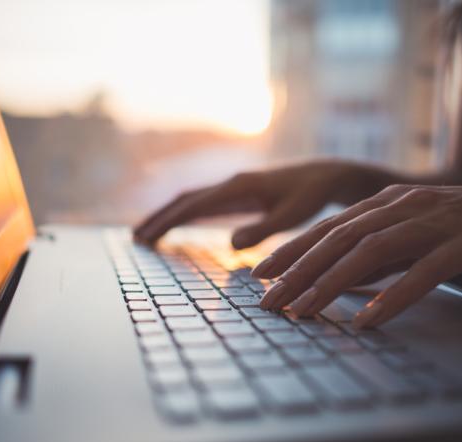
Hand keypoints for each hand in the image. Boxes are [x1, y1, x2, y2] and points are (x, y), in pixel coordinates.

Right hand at [134, 159, 384, 248]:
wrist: (325, 176)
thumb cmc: (312, 196)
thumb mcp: (292, 215)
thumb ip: (263, 229)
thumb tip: (231, 244)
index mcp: (239, 187)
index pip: (194, 205)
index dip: (168, 221)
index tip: (147, 237)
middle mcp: (231, 184)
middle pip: (185, 200)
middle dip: (160, 218)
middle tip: (136, 238)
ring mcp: (233, 187)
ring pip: (191, 200)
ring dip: (168, 216)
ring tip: (146, 234)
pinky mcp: (239, 194)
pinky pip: (204, 203)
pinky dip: (185, 214)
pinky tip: (178, 225)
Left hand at [252, 183, 461, 327]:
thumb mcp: (414, 228)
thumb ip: (381, 249)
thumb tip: (342, 278)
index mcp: (387, 202)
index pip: (328, 227)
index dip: (292, 250)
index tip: (260, 274)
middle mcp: (402, 206)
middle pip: (339, 238)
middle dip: (298, 270)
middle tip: (268, 299)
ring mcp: (433, 222)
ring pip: (371, 252)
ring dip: (331, 283)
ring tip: (304, 311)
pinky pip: (423, 272)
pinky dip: (393, 295)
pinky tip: (369, 319)